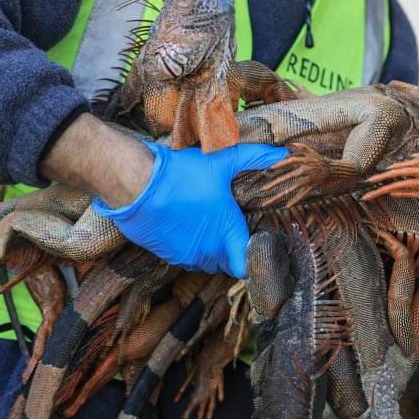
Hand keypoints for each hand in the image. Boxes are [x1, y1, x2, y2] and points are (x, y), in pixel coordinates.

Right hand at [92, 141, 288, 275]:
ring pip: (204, 263)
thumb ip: (255, 158)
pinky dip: (187, 248)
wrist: (136, 183)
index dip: (250, 257)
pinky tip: (185, 227)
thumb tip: (282, 153)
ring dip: (208, 251)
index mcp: (227, 232)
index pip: (245, 265)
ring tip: (207, 228)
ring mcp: (185, 255)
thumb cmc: (182, 174)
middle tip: (229, 232)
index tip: (250, 244)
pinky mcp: (165, 254)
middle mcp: (208, 250)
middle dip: (230, 252)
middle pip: (226, 265)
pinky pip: (183, 259)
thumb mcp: (222, 162)